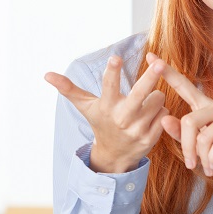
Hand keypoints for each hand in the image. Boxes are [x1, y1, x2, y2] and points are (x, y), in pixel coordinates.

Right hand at [45, 56, 168, 172]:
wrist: (114, 155)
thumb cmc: (101, 122)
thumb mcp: (86, 107)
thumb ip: (69, 89)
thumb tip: (46, 74)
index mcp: (106, 107)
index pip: (108, 86)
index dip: (112, 72)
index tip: (115, 58)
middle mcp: (122, 118)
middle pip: (140, 94)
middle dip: (150, 77)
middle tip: (159, 62)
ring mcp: (138, 129)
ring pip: (158, 99)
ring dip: (155, 96)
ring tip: (144, 103)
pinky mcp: (152, 137)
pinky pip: (165, 112)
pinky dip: (161, 110)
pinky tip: (152, 116)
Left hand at [149, 53, 212, 188]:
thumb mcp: (200, 147)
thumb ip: (182, 135)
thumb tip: (163, 120)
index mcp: (206, 106)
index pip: (184, 86)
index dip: (168, 73)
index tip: (150, 55)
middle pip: (189, 121)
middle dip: (187, 148)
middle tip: (190, 165)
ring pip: (203, 136)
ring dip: (203, 158)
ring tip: (208, 168)